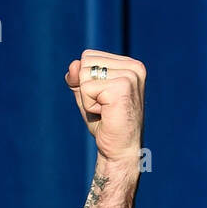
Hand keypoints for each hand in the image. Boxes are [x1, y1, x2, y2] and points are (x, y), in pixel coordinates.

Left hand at [65, 49, 145, 164]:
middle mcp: (133, 66)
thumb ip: (77, 78)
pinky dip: (89, 105)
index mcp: (129, 64)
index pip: (88, 56)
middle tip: (103, 107)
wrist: (119, 150)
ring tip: (105, 110)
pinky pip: (86, 89)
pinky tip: (105, 114)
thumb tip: (73, 64)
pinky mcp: (122, 86)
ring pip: (84, 75)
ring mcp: (130, 75)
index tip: (102, 99)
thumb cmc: (105, 124)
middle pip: (84, 62)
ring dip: (87, 98)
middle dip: (86, 89)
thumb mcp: (86, 96)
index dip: (85, 81)